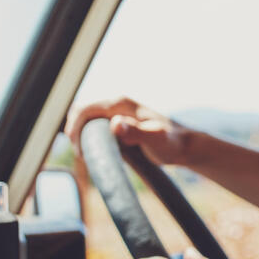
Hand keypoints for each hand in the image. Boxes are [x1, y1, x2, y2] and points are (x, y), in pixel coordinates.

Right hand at [67, 97, 195, 166]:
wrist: (184, 145)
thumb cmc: (171, 144)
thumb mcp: (154, 140)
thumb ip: (136, 131)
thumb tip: (115, 125)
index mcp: (120, 103)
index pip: (85, 109)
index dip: (75, 127)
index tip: (80, 150)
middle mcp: (116, 104)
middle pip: (81, 111)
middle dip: (75, 131)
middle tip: (83, 154)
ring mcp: (117, 112)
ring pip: (86, 118)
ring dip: (81, 134)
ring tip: (87, 155)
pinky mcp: (118, 122)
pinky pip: (95, 125)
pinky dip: (89, 137)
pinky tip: (96, 152)